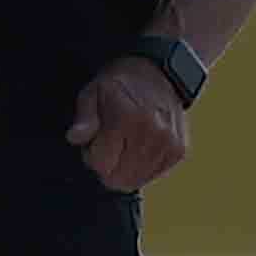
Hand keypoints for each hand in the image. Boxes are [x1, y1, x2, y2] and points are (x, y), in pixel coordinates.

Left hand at [66, 57, 190, 191]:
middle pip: (119, 179)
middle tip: (109, 144)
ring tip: (125, 143)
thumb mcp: (93, 93)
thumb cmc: (121, 85)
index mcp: (128, 118)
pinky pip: (153, 176)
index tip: (94, 140)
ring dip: (125, 167)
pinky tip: (139, 147)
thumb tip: (75, 138)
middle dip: (108, 166)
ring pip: (136, 181)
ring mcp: (170, 144)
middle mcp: (154, 133)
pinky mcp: (179, 151)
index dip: (91, 155)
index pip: (101, 164)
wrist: (159, 74)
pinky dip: (142, 167)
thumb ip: (84, 118)